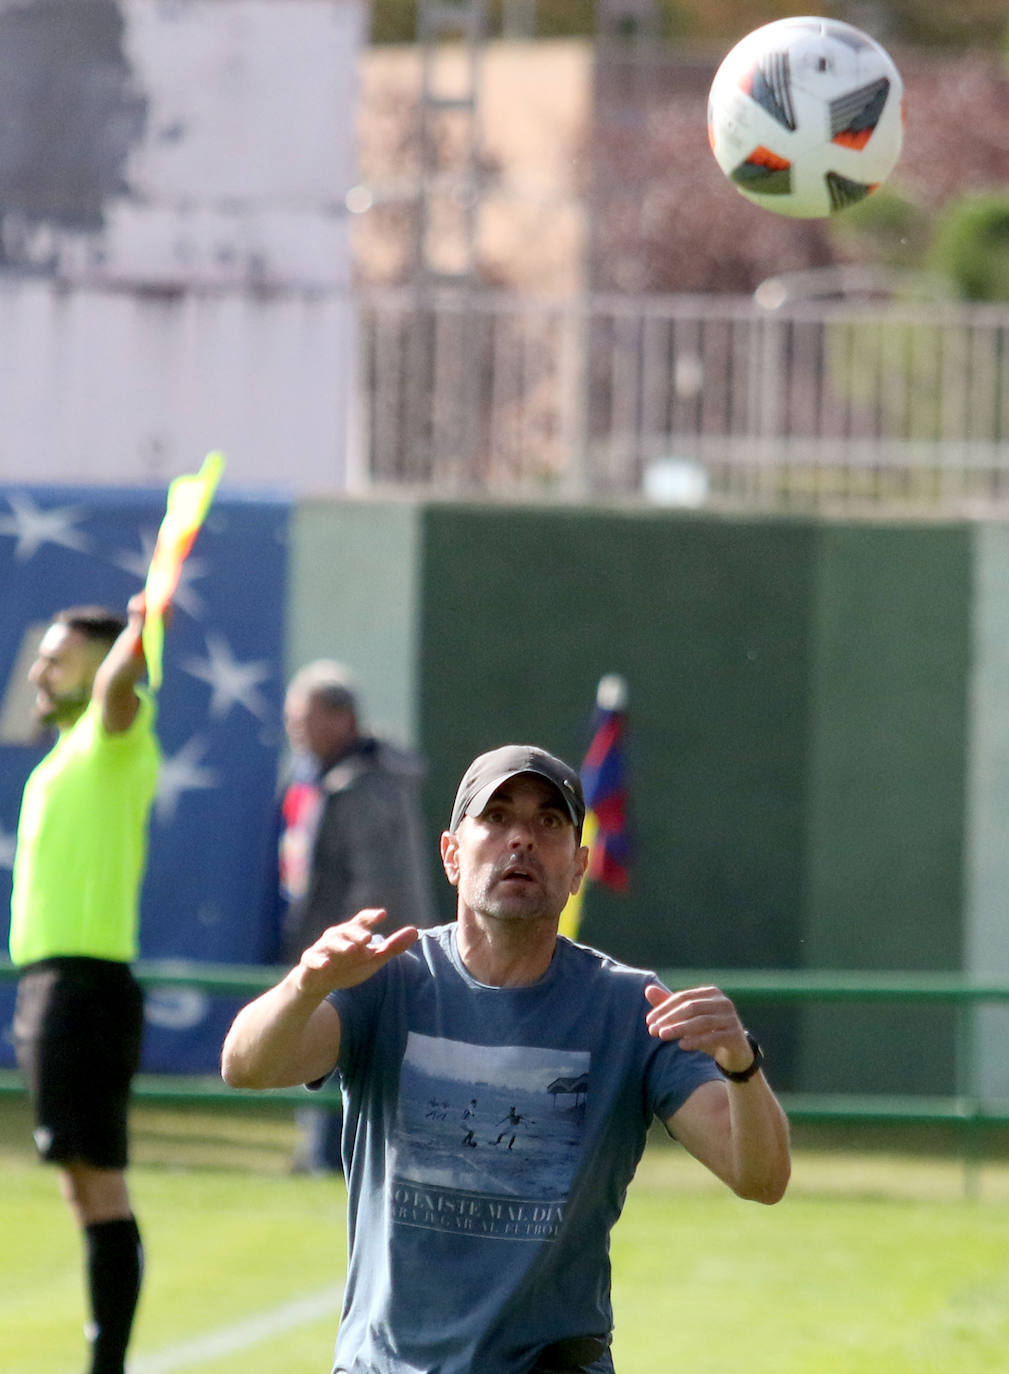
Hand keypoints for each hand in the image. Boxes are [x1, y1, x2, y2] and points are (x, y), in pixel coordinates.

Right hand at [295, 908, 418, 996]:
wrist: (319, 983)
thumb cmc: (349, 966)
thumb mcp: (373, 958)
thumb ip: (393, 946)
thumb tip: (415, 931)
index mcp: (352, 934)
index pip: (361, 921)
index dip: (370, 917)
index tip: (382, 915)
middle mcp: (336, 937)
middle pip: (346, 930)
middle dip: (356, 933)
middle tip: (368, 938)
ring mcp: (321, 949)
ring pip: (330, 943)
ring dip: (341, 945)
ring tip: (352, 950)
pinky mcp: (309, 962)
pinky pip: (312, 959)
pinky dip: (319, 960)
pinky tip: (327, 964)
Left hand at [644, 983, 754, 1075]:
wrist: (735, 1052)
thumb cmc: (708, 1031)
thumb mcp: (688, 1018)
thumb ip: (670, 1004)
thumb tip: (647, 989)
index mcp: (711, 993)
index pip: (683, 997)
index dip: (664, 1008)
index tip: (649, 1021)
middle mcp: (723, 1002)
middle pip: (691, 1007)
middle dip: (669, 1018)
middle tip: (652, 1030)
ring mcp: (731, 1018)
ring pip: (701, 1021)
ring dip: (679, 1029)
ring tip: (662, 1036)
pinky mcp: (735, 1035)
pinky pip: (713, 1037)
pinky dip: (696, 1041)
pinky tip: (681, 1045)